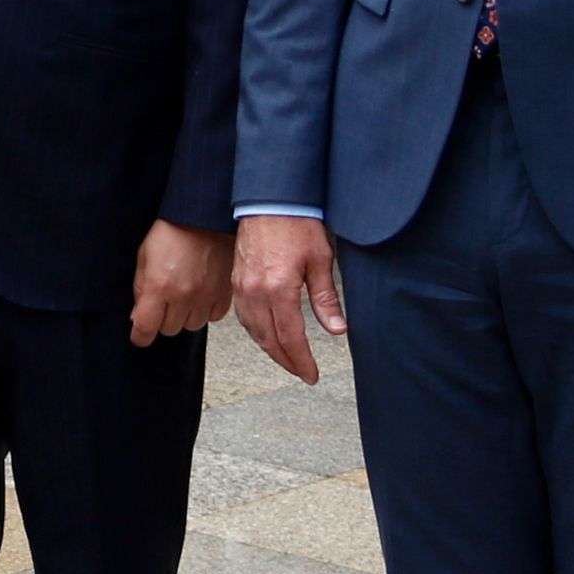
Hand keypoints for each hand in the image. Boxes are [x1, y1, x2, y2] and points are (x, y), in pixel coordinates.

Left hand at [130, 219, 233, 347]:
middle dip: (162, 319)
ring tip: (184, 294)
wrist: (205, 217)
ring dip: (185, 315)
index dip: (140, 336)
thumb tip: (137, 316)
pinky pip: (212, 317)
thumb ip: (140, 289)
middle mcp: (182, 296)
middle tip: (164, 300)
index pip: (145, 329)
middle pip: (168, 330)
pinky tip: (201, 294)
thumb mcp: (144, 256)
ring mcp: (205, 296)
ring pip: (191, 326)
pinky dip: (205, 310)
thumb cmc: (173, 230)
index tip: (140, 335)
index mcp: (158, 286)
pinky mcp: (224, 294)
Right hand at [231, 215, 345, 382]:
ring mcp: (242, 286)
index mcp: (278, 289)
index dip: (302, 361)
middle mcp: (255, 291)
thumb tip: (337, 329)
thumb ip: (326, 299)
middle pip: (268, 340)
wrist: (270, 198)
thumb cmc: (296, 222)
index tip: (311, 374)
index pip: (290, 337)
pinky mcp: (236, 279)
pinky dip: (256, 332)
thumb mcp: (320, 261)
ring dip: (270, 349)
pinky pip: (243, 316)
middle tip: (302, 372)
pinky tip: (265, 334)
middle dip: (286, 361)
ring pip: (253, 331)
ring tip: (287, 359)